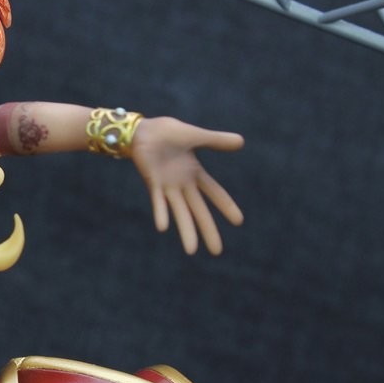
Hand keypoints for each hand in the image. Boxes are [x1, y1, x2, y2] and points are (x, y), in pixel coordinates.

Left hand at [130, 117, 243, 254]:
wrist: (142, 130)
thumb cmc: (167, 133)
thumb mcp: (197, 136)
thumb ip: (216, 140)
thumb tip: (242, 142)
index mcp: (194, 173)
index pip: (214, 193)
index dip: (226, 206)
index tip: (239, 222)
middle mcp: (182, 184)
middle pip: (198, 211)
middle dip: (208, 231)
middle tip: (217, 252)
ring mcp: (167, 186)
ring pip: (180, 212)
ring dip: (186, 231)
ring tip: (192, 251)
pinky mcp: (152, 183)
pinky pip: (158, 201)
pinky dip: (160, 213)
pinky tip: (163, 227)